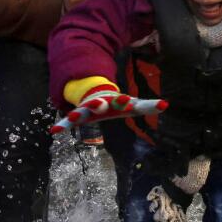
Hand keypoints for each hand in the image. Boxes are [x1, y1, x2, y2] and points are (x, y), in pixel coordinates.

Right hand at [50, 89, 167, 134]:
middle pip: (101, 103)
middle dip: (100, 104)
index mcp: (115, 101)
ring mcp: (87, 108)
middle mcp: (101, 103)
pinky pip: (68, 120)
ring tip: (73, 118)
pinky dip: (63, 125)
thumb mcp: (131, 104)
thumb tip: (166, 104)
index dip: (125, 102)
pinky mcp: (78, 114)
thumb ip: (148, 105)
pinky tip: (54, 131)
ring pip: (82, 110)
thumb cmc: (115, 102)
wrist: (92, 89)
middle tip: (99, 105)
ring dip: (79, 113)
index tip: (129, 102)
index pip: (122, 102)